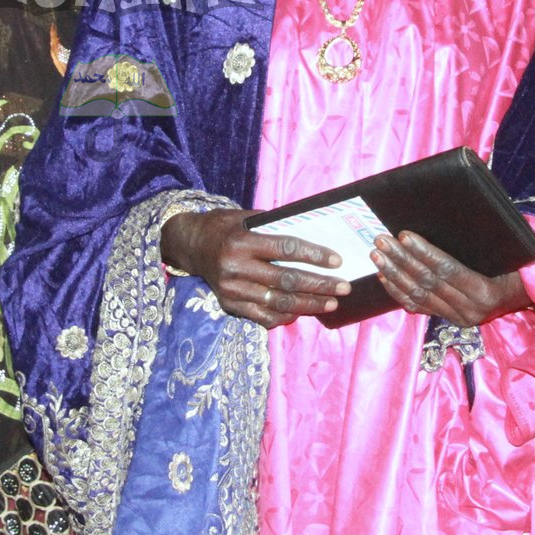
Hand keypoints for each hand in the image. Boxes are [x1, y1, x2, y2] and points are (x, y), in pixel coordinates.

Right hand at [161, 209, 349, 328]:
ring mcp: (232, 290)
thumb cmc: (223, 227)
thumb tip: (312, 234)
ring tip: (331, 303)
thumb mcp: (245, 217)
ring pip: (278, 302)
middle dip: (319, 285)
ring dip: (308, 304)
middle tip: (343, 287)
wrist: (190, 246)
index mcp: (242, 241)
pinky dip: (285, 317)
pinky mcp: (229, 305)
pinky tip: (303, 313)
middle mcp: (236, 267)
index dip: (314, 255)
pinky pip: (262, 316)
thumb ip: (273, 226)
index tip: (336, 261)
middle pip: (286, 280)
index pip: (285, 249)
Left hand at [372, 232, 526, 327]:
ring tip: (378, 255)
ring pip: (419, 296)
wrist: (528, 297)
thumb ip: (484, 240)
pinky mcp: (449, 321)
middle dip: (401, 260)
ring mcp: (458, 318)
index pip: (448, 270)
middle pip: (429, 282)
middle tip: (381, 241)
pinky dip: (398, 292)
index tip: (404, 235)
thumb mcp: (508, 253)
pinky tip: (384, 277)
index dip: (424, 253)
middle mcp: (470, 309)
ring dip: (395, 274)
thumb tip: (460, 211)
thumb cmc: (519, 267)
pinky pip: (418, 307)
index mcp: (485, 292)